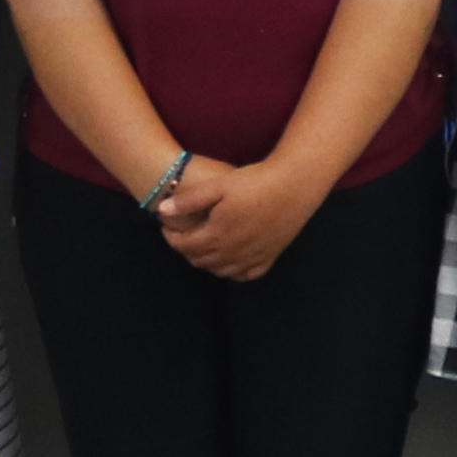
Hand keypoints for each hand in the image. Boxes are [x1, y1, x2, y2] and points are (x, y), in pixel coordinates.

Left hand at [156, 155, 326, 282]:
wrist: (294, 186)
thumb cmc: (255, 182)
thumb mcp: (219, 186)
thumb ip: (189, 201)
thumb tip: (161, 211)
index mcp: (217, 235)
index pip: (184, 246)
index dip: (171, 238)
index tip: (167, 227)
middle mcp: (232, 252)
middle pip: (200, 260)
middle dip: (187, 249)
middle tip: (184, 234)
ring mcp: (252, 258)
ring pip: (220, 271)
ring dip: (207, 261)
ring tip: (204, 244)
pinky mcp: (269, 257)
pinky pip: (245, 275)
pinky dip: (233, 271)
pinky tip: (231, 258)